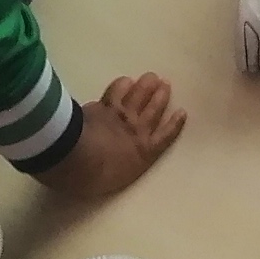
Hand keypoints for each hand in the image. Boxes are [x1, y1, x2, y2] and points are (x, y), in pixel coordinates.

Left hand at [40, 74, 187, 199]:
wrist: (77, 157)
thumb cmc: (95, 178)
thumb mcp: (112, 182)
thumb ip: (118, 169)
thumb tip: (112, 164)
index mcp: (143, 152)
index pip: (165, 137)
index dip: (174, 124)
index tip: (182, 112)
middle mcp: (136, 130)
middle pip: (154, 109)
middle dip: (161, 96)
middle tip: (166, 83)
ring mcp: (120, 114)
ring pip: (137, 95)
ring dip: (145, 86)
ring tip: (150, 77)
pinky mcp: (102, 105)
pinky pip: (115, 91)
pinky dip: (121, 85)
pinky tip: (123, 81)